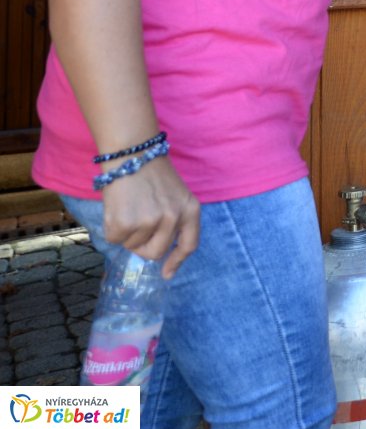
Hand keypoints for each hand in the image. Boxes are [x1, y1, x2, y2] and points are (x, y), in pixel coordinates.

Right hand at [101, 157, 199, 277]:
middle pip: (156, 252)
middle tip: (136, 225)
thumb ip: (173, 219)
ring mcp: (150, 222)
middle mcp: (174, 218)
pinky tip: (116, 208)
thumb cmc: (150, 173)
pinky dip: (112, 228)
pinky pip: (115, 239)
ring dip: (127, 233)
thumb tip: (161, 253)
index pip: (189, 245)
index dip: (177, 261)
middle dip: (143, 246)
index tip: (167, 274)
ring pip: (133, 246)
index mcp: (190, 210)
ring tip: (128, 208)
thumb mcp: (175, 195)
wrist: (132, 154)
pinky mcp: (126, 223)